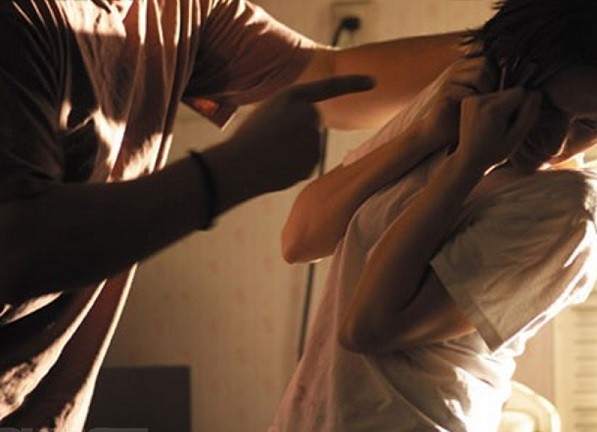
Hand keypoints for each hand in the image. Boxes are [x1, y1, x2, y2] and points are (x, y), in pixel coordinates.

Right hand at [225, 75, 375, 192]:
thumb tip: (313, 132)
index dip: (353, 83)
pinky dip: (294, 166)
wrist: (238, 166)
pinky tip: (277, 166)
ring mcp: (313, 139)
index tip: (373, 82)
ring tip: (271, 152)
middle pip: (313, 122)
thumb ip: (296, 112)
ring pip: (309, 145)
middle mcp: (310, 114)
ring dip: (293, 150)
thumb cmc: (249, 138)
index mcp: (296, 96)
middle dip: (298, 130)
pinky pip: (306, 162)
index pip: (331, 86)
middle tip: (271, 138)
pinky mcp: (313, 162)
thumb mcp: (271, 110)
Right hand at [422, 56, 498, 147]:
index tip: (501, 91)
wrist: (436, 130)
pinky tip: (477, 112)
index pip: (489, 59)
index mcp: (465, 68)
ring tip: (487, 104)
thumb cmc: (460, 115)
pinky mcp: (444, 93)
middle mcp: (456, 70)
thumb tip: (517, 82)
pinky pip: (468, 92)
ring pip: (478, 75)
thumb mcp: (478, 97)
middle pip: (485, 63)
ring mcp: (449, 80)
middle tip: (494, 98)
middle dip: (494, 80)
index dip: (499, 73)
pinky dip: (477, 101)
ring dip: (487, 90)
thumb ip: (491, 86)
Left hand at [456, 87, 542, 173]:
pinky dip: (491, 107)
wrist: (468, 159)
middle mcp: (479, 100)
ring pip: (500, 94)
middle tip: (502, 127)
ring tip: (493, 125)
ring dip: (501, 107)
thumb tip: (536, 93)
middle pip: (509, 92)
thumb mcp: (517, 137)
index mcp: (492, 109)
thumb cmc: (494, 152)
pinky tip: (486, 122)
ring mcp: (471, 99)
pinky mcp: (467, 100)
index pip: (520, 92)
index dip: (522, 107)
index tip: (512, 124)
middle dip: (511, 106)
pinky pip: (489, 97)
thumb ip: (529, 114)